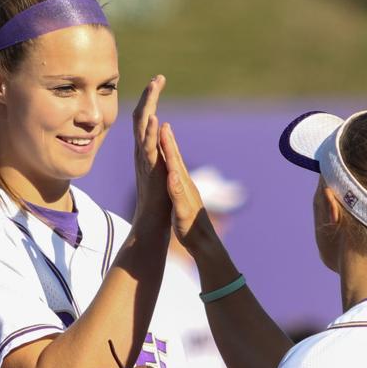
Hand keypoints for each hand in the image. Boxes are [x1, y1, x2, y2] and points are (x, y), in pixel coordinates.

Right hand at [131, 75, 169, 226]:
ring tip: (154, 88)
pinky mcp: (150, 169)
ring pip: (143, 128)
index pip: (145, 117)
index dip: (150, 98)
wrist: (153, 218)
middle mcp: (142, 149)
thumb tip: (162, 130)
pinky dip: (150, 133)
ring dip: (149, 107)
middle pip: (142, 116)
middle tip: (158, 78)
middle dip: (150, 96)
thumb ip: (158, 148)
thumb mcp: (159, 165)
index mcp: (145, 147)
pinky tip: (155, 119)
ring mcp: (144, 158)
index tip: (158, 80)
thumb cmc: (158, 195)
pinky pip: (148, 148)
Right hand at [159, 122, 217, 252]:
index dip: (167, 144)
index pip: (173, 161)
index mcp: (183, 186)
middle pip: (176, 158)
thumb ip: (176, 193)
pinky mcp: (184, 196)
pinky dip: (171, 165)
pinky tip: (170, 165)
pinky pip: (175, 175)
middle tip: (164, 124)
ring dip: (171, 150)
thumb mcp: (181, 212)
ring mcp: (186, 190)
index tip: (163, 127)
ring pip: (176, 165)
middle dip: (169, 141)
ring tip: (166, 138)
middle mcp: (186, 184)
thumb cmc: (191, 229)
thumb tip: (171, 174)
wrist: (204, 243)